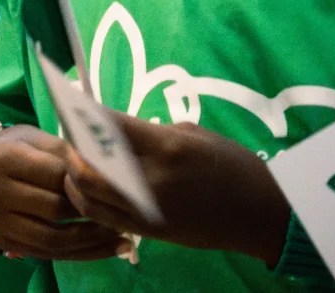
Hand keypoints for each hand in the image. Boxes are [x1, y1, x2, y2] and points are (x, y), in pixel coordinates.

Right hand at [0, 125, 129, 261]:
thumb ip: (70, 153)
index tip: (111, 185)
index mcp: (1, 158)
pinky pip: (50, 255)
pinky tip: (110, 248)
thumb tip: (108, 171)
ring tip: (120, 234)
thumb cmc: (22, 148)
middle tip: (120, 211)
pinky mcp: (3, 242)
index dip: (85, 182)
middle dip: (90, 212)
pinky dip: (84, 254)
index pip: (55, 175)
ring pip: (53, 239)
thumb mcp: (42, 140)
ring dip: (92, 240)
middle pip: (54, 210)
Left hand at [64, 112, 289, 265]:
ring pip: (86, 194)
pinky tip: (88, 187)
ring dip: (72, 175)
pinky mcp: (148, 232)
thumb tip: (113, 130)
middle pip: (86, 164)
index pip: (106, 127)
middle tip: (71, 133)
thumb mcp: (194, 134)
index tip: (70, 102)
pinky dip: (86, 200)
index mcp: (166, 148)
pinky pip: (102, 217)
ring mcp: (147, 210)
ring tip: (74, 160)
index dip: (82, 114)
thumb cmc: (233, 165)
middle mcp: (151, 181)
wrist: (263, 214)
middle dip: (71, 146)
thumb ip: (149, 132)